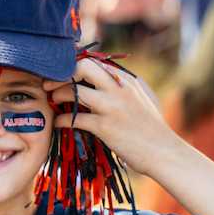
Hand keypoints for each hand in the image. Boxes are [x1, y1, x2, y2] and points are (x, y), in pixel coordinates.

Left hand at [42, 60, 183, 180]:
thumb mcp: (143, 99)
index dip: (73, 65)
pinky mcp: (105, 126)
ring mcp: (112, 106)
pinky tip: (57, 123)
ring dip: (58, 95)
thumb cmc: (152, 128)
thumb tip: (109, 78)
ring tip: (52, 101)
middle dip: (62, 73)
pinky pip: (74, 118)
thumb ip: (126, 87)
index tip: (60, 73)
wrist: (164, 152)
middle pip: (84, 67)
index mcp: (128, 80)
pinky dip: (61, 120)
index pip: (96, 62)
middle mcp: (120, 88)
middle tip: (49, 84)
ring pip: (75, 90)